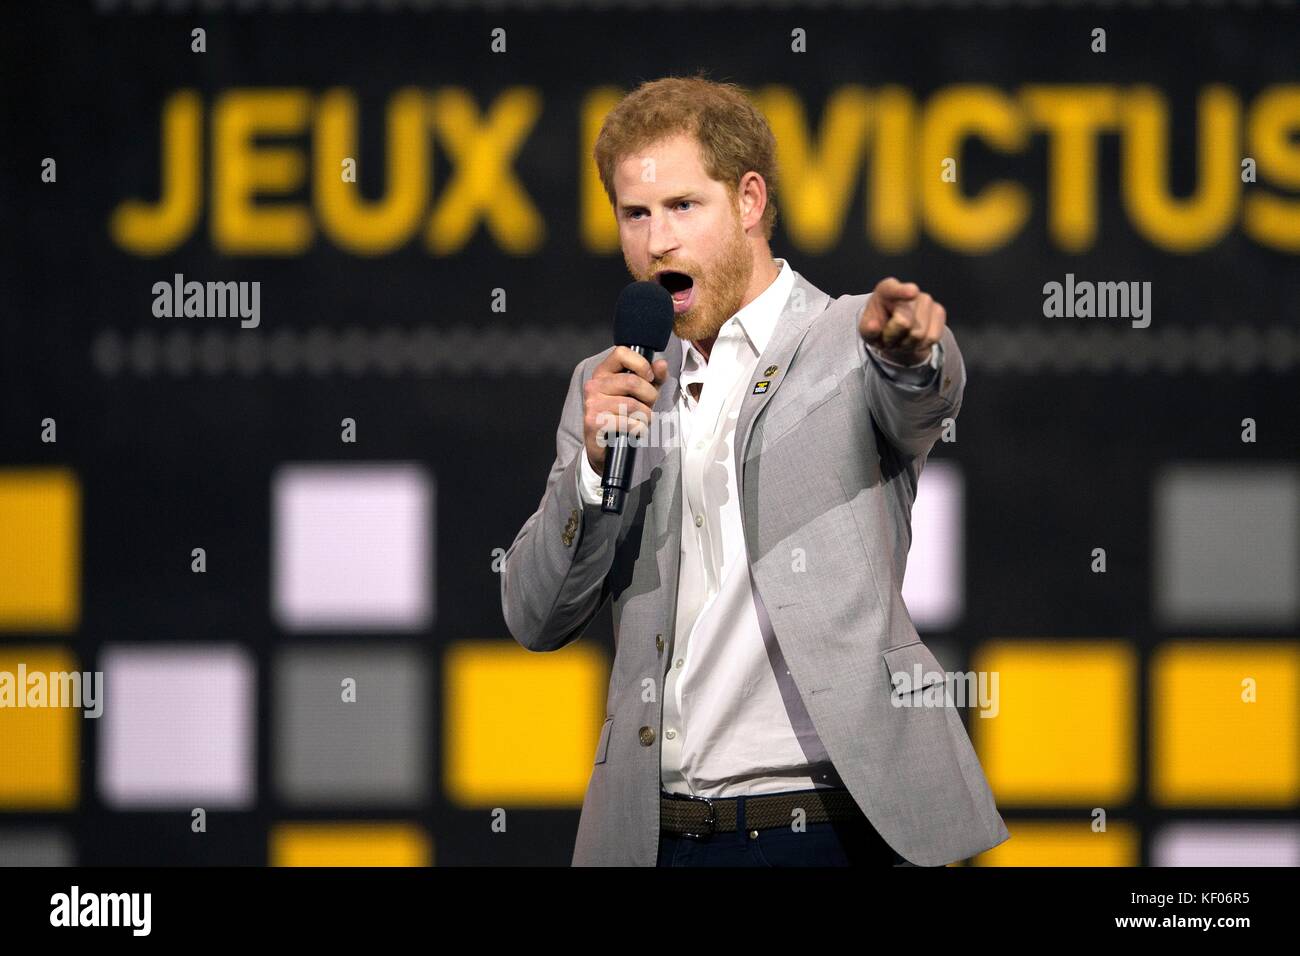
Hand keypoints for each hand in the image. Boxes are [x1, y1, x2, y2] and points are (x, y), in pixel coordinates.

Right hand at [582, 347, 669, 472]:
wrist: (605, 447)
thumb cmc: (623, 416)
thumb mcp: (642, 394)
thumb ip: (653, 378)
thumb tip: (661, 364)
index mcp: (603, 372)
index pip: (621, 352)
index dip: (641, 364)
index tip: (649, 378)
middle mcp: (594, 385)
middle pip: (632, 381)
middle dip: (650, 396)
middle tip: (648, 406)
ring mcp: (592, 404)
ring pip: (632, 405)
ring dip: (645, 416)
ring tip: (641, 421)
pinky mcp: (594, 422)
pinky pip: (628, 422)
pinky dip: (638, 429)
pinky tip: (634, 431)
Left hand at [859, 276, 945, 365]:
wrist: (894, 331)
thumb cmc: (879, 326)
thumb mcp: (866, 330)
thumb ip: (868, 329)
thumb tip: (873, 327)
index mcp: (885, 290)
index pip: (892, 289)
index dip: (902, 291)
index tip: (912, 292)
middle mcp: (909, 291)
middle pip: (904, 323)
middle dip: (894, 337)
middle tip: (889, 337)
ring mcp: (926, 300)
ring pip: (919, 334)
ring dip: (907, 344)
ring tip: (901, 338)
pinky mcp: (939, 311)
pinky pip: (932, 337)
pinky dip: (921, 345)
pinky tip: (913, 340)